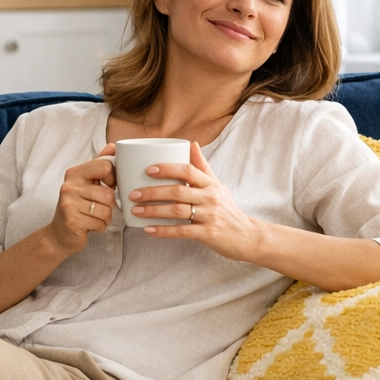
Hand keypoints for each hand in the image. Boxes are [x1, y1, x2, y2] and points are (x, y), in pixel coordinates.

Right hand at [43, 143, 116, 255]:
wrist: (59, 234)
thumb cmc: (77, 206)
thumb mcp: (86, 182)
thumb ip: (99, 164)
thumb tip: (113, 146)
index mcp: (74, 173)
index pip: (105, 167)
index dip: (112, 179)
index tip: (106, 185)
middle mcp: (69, 186)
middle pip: (108, 194)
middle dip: (108, 205)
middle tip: (97, 207)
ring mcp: (69, 204)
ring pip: (106, 211)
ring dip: (105, 217)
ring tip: (93, 217)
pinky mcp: (72, 221)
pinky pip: (100, 224)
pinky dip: (99, 227)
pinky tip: (89, 225)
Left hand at [128, 141, 260, 261]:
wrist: (246, 236)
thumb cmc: (227, 209)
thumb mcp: (218, 185)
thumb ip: (202, 166)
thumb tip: (191, 143)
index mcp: (210, 183)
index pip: (187, 170)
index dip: (167, 168)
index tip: (147, 170)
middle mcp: (210, 197)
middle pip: (177, 191)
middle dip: (152, 192)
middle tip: (133, 193)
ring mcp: (210, 216)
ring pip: (176, 211)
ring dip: (153, 211)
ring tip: (135, 210)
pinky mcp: (208, 234)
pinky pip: (182, 231)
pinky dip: (163, 231)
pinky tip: (148, 230)